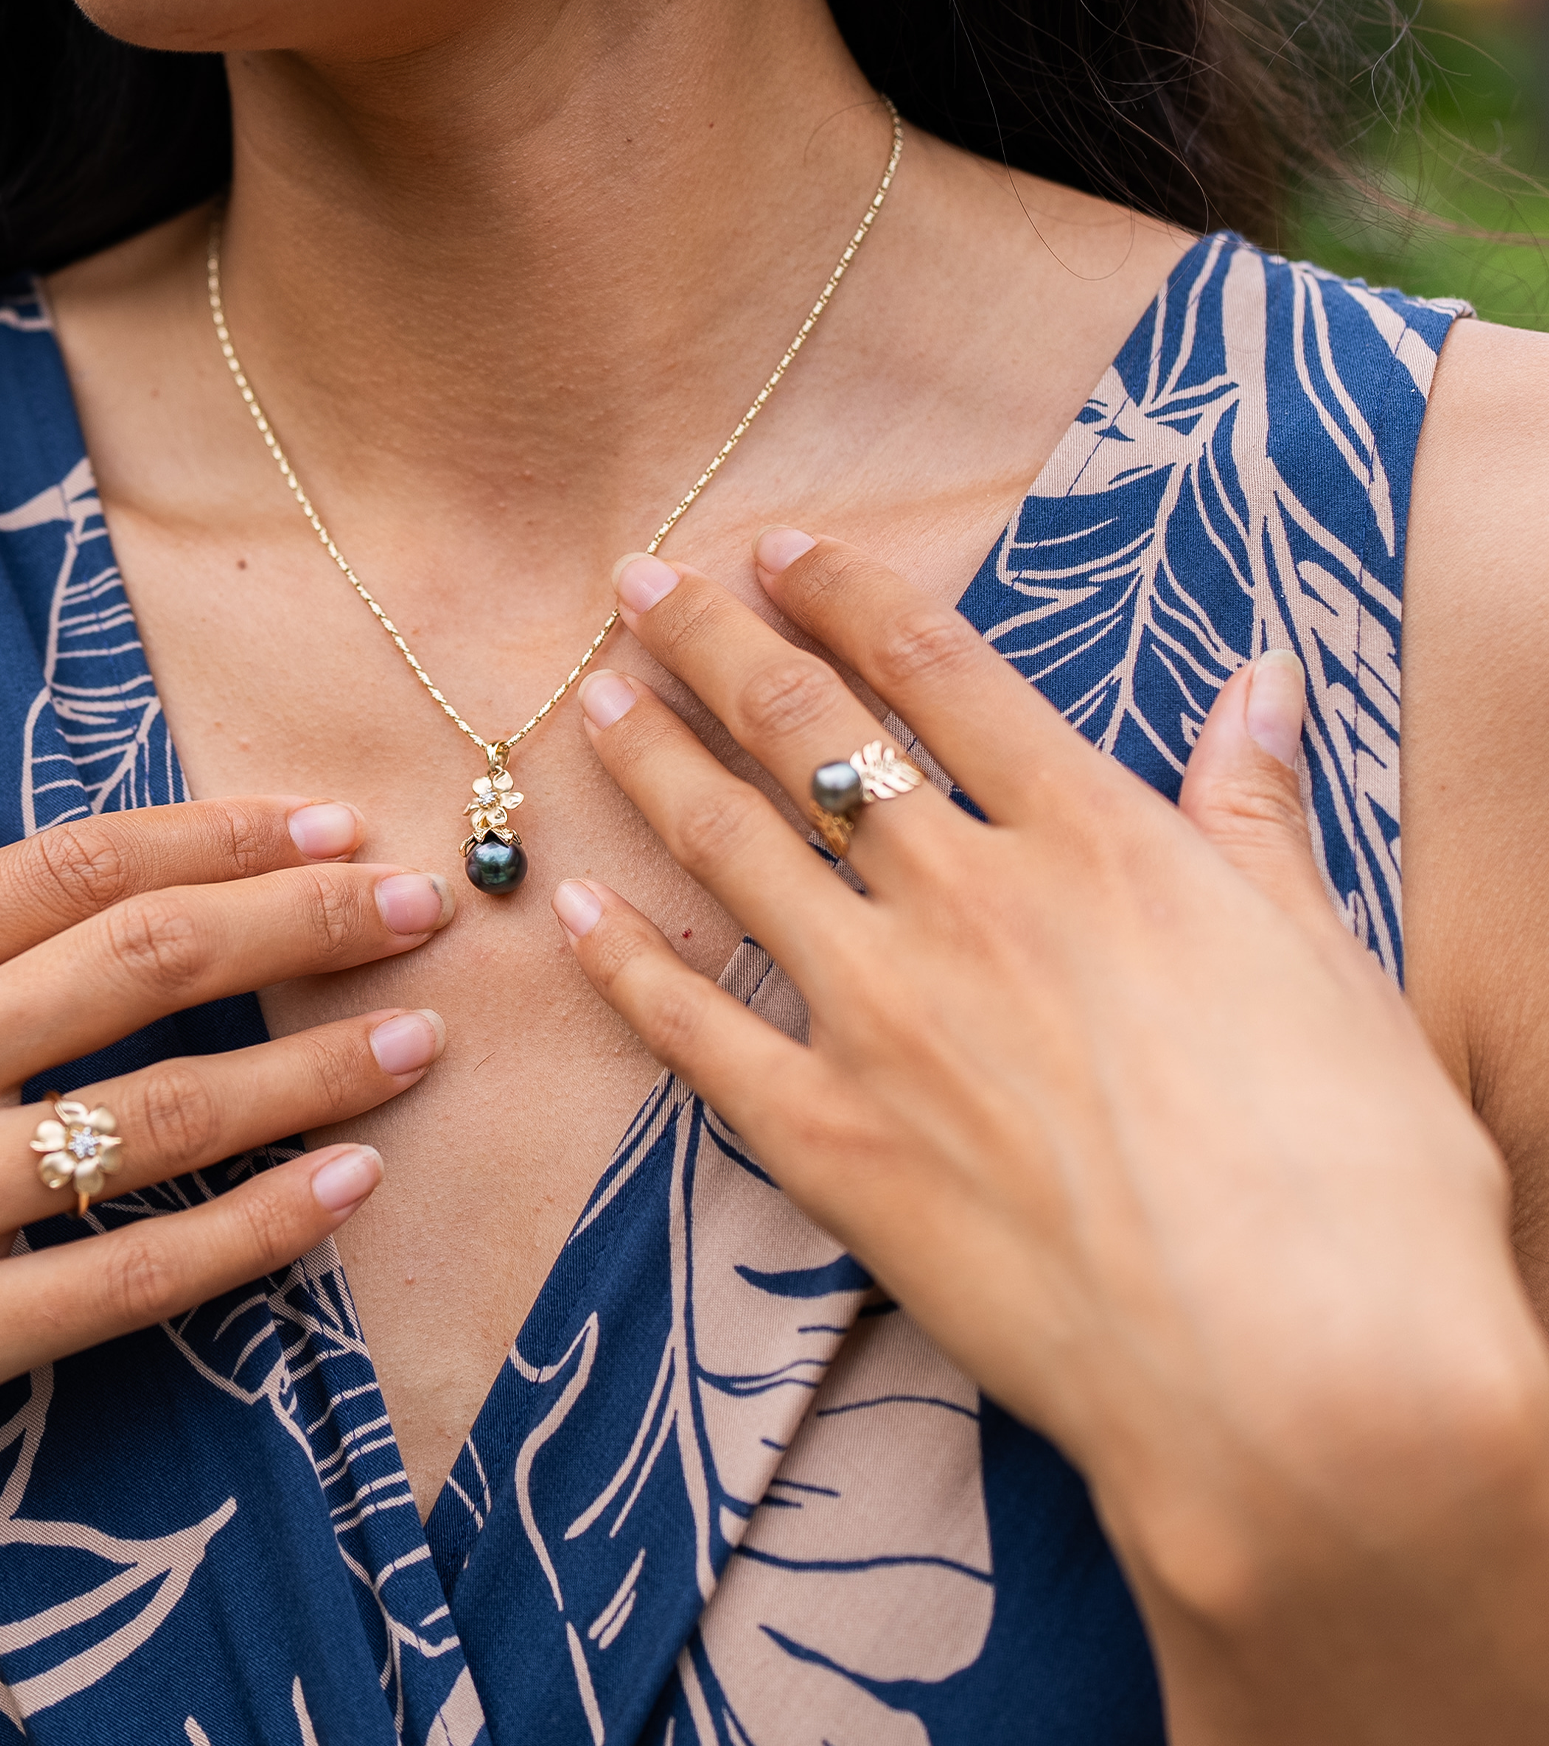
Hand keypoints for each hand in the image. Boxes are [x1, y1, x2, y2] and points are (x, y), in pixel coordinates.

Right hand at [0, 791, 453, 1593]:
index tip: (328, 828)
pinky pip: (123, 1280)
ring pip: (160, 1116)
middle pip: (148, 963)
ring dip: (313, 1069)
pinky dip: (251, 1232)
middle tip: (423, 905)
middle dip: (306, 927)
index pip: (72, 867)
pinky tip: (345, 1187)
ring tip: (418, 1037)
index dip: (221, 836)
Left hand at [557, 531, 1548, 1741]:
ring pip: (732, 849)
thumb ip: (1257, 817)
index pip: (940, 671)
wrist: (1302, 1383)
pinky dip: (627, 961)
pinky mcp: (829, 1141)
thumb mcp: (1332, 965)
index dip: (845, 592)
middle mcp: (968, 901)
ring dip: (652, 761)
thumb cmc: (1355, 1182)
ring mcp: (883, 1017)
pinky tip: (576, 906)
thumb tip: (1264, 684)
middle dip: (712, 640)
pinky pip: (695, 1030)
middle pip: (806, 730)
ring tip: (591, 697)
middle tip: (639, 576)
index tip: (777, 546)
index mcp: (1096, 843)